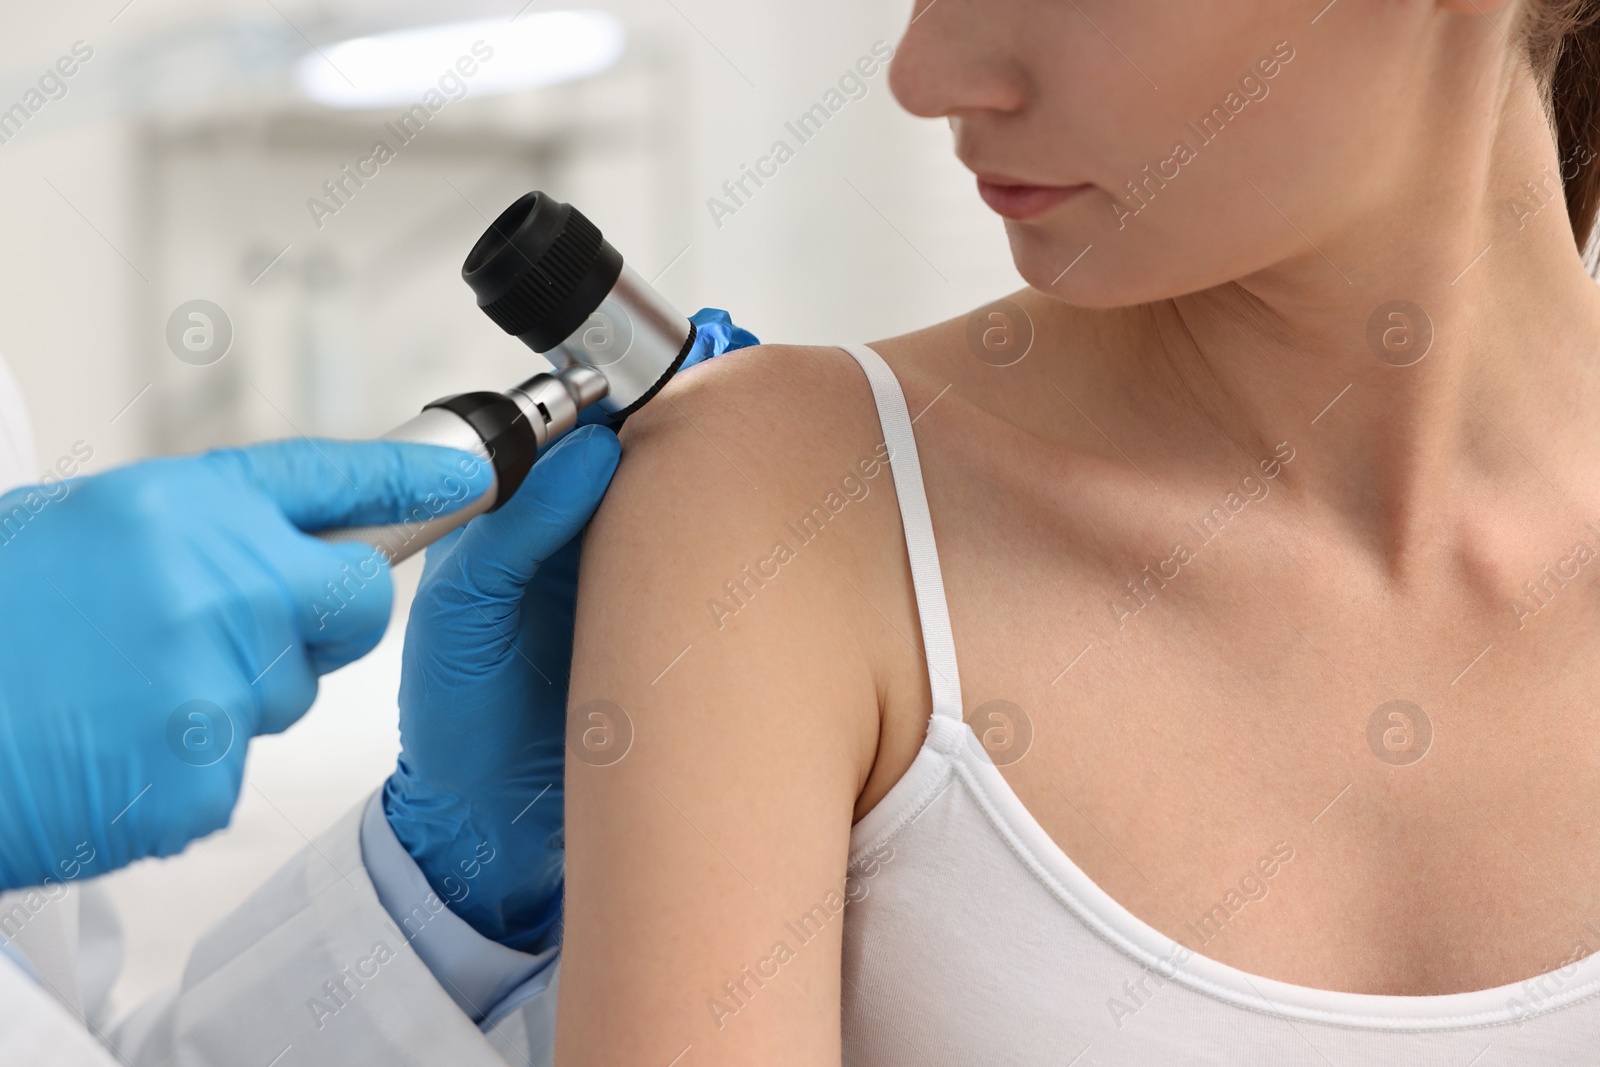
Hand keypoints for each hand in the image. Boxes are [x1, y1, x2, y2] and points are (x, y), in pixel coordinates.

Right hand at [0, 439, 492, 891]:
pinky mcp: (198, 780)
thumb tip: (270, 539)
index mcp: (177, 506)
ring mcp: (213, 685)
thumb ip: (185, 532)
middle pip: (357, 602)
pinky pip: (227, 772)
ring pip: (288, 693)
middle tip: (236, 632)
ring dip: (230, 699)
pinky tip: (105, 752)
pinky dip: (179, 770)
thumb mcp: (75, 531)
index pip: (331, 479)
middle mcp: (216, 583)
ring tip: (120, 695)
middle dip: (322, 619)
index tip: (472, 476)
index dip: (413, 478)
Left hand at [386, 306, 758, 949]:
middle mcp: (591, 543)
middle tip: (745, 433)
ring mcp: (643, 588)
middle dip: (703, 443)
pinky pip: (720, 588)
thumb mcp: (465, 615)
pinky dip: (748, 570)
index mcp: (531, 518)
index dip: (634, 404)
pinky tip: (772, 561)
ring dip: (733, 503)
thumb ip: (511, 529)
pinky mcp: (684, 638)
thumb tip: (591, 447)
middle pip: (658, 464)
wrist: (492, 831)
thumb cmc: (458, 721)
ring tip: (771, 484)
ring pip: (698, 519)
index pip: (590, 432)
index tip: (683, 388)